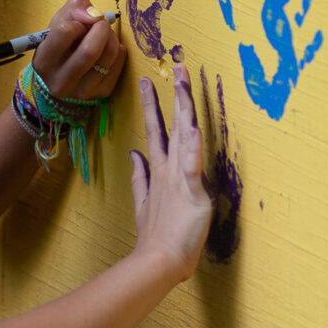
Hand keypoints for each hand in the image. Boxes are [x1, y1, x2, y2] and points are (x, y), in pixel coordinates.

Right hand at [33, 0, 124, 99]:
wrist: (62, 80)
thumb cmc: (60, 47)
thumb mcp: (57, 24)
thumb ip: (74, 8)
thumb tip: (94, 14)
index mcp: (44, 62)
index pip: (65, 31)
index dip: (77, 21)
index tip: (78, 25)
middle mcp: (61, 81)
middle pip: (90, 49)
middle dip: (101, 27)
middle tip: (100, 23)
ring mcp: (83, 91)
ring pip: (109, 55)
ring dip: (112, 36)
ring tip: (105, 33)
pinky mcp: (102, 93)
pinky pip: (119, 63)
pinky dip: (118, 48)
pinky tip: (109, 48)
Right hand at [129, 64, 210, 281]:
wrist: (159, 261)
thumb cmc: (155, 237)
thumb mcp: (143, 203)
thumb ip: (140, 178)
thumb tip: (134, 155)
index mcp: (159, 171)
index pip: (157, 130)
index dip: (154, 106)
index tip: (150, 83)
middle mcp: (168, 169)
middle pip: (171, 124)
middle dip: (173, 95)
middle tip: (174, 67)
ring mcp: (178, 178)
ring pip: (182, 136)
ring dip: (183, 108)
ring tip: (183, 83)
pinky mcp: (191, 192)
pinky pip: (191, 166)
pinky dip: (192, 148)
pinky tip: (193, 129)